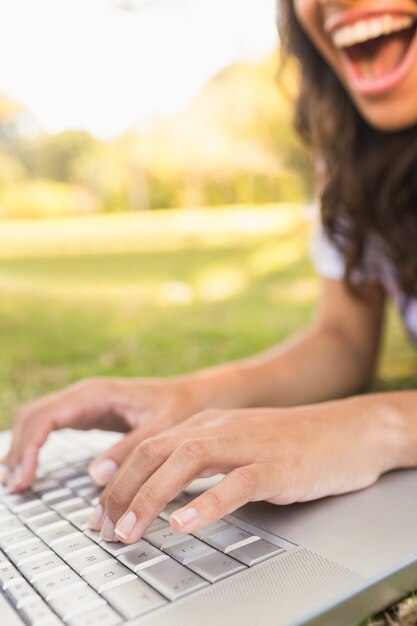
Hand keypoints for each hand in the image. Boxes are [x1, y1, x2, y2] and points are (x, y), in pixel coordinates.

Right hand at [4, 376, 197, 490]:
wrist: (192, 395)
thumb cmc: (179, 408)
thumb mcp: (161, 428)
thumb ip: (130, 449)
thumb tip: (95, 476)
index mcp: (98, 393)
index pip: (47, 416)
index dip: (29, 446)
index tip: (23, 477)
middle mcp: (85, 394)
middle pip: (34, 415)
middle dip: (19, 448)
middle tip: (15, 486)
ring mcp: (84, 402)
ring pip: (38, 419)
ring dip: (23, 447)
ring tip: (16, 482)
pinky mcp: (87, 414)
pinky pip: (50, 425)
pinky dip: (35, 445)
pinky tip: (30, 467)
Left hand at [90, 397, 398, 542]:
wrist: (346, 430)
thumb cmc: (289, 443)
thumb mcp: (236, 444)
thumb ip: (201, 461)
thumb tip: (162, 492)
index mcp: (207, 424)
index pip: (148, 447)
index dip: (117, 480)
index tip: (101, 514)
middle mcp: (220, 428)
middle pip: (156, 452)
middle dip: (122, 491)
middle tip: (106, 529)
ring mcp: (248, 444)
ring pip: (188, 460)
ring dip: (151, 497)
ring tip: (130, 530)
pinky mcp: (276, 465)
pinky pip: (236, 482)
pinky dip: (207, 503)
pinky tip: (185, 523)